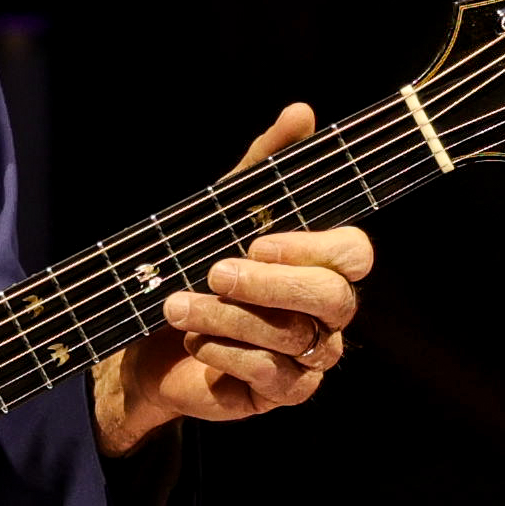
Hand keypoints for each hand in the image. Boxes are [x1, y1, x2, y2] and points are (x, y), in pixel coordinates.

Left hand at [94, 104, 373, 453]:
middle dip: (269, 284)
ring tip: (178, 305)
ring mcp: (311, 355)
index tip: (256, 242)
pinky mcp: (286, 393)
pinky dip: (228, 354)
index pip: (354, 254)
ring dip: (228, 316)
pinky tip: (198, 342)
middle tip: (214, 271)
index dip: (310, 249)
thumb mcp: (222, 211)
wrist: (150, 345)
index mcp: (322, 263)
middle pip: (333, 297)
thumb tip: (302, 112)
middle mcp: (328, 311)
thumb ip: (264, 164)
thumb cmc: (195, 271)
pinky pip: (273, 375)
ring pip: (294, 337)